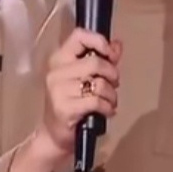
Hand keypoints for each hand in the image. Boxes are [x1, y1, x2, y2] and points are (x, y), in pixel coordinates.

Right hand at [35, 27, 123, 155]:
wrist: (55, 135)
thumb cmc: (72, 103)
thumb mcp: (85, 78)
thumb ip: (102, 59)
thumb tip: (118, 44)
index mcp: (59, 59)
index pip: (79, 36)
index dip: (100, 42)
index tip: (111, 55)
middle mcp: (56, 72)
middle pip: (95, 62)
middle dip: (112, 74)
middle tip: (114, 84)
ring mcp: (58, 90)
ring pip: (99, 83)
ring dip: (112, 94)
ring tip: (110, 101)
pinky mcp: (64, 108)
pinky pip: (96, 101)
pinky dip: (108, 107)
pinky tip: (107, 112)